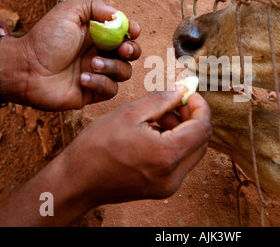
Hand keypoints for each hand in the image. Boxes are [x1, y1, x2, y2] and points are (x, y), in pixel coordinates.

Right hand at [0, 91, 210, 225]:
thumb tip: (182, 91)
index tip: (189, 94)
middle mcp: (172, 175)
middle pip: (201, 141)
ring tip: (159, 117)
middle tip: (174, 103)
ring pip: (192, 152)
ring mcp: (168, 186)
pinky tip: (155, 133)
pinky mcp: (162, 189)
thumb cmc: (96, 147)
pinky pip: (179, 162)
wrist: (76, 182)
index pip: (202, 128)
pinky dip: (174, 144)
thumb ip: (161, 100)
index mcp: (166, 155)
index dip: (200, 107)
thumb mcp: (129, 113)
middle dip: (192, 118)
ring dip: (183, 131)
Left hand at [11, 0, 141, 110]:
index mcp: (98, 35)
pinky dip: (100, 83)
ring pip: (124, 73)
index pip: (125, 33)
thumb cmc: (44, 39)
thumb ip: (94, 5)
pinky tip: (82, 78)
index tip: (132, 30)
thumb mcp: (67, 12)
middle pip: (131, 54)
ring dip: (112, 67)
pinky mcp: (93, 93)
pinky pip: (111, 90)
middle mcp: (101, 53)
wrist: (25, 68)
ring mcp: (98, 74)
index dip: (133, 31)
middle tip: (122, 50)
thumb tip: (118, 15)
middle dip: (132, 50)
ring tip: (91, 64)